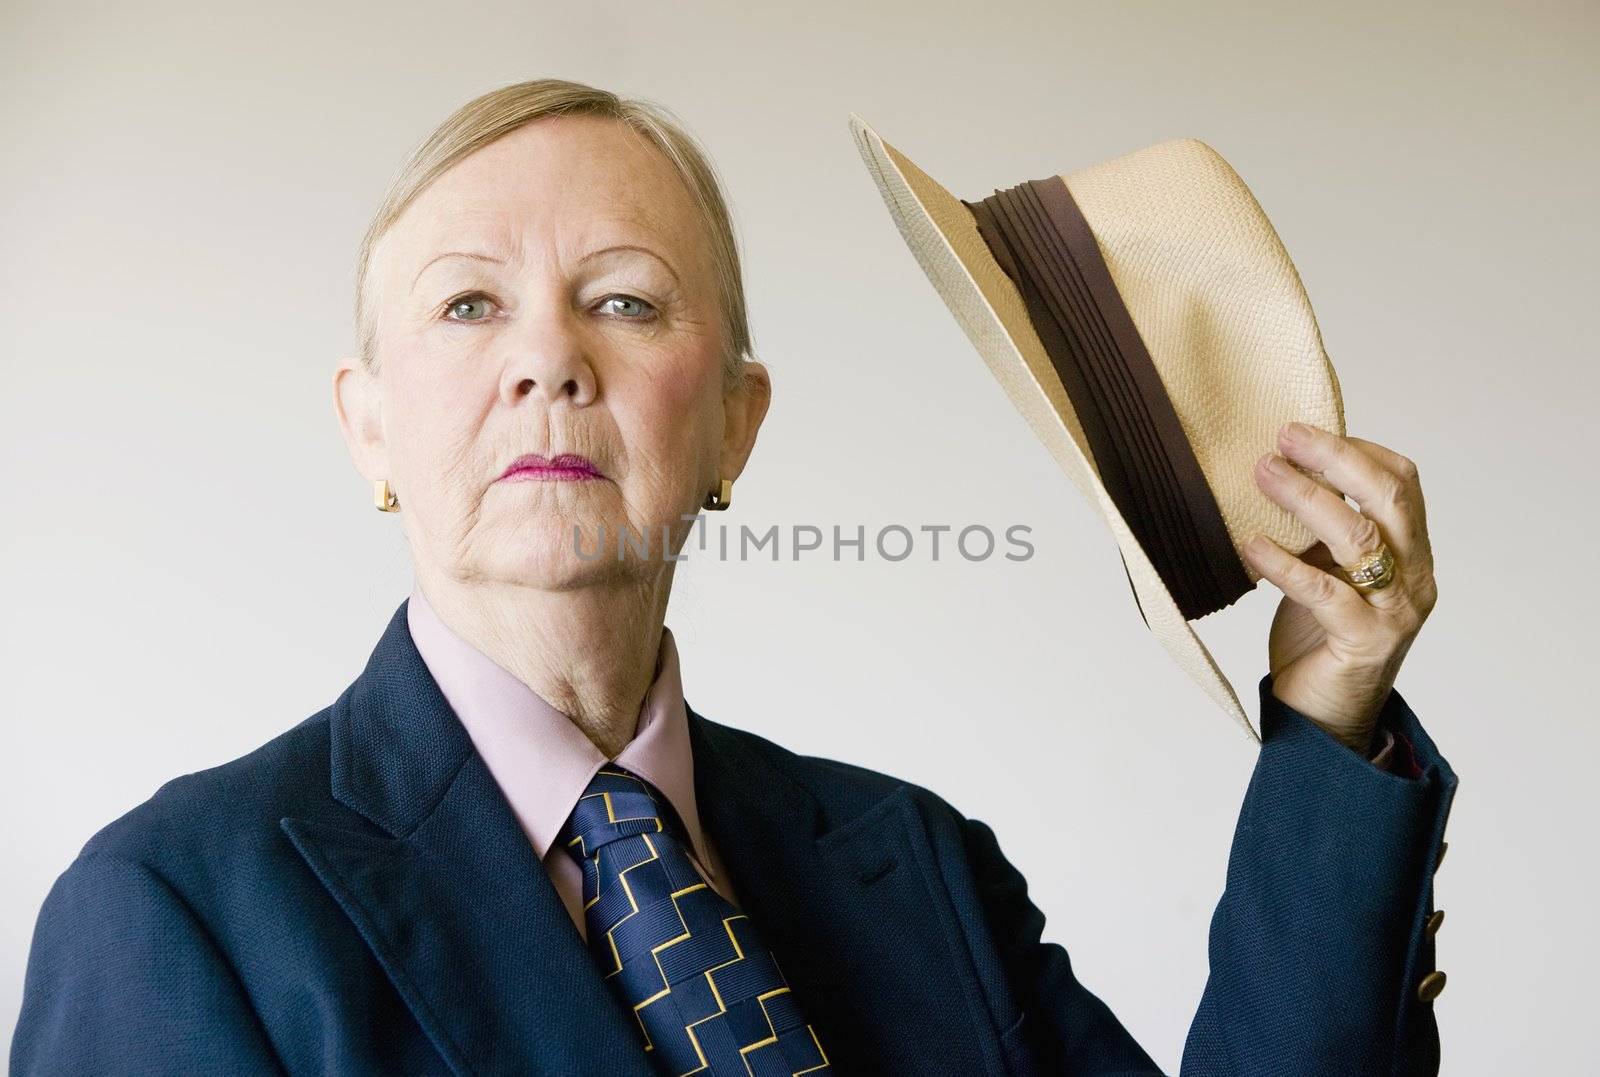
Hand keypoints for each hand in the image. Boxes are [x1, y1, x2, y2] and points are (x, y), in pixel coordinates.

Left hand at [1240, 422, 1438, 751]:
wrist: (1325, 719)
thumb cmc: (1319, 640)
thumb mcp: (1324, 572)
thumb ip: (1319, 532)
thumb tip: (1281, 471)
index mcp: (1411, 554)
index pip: (1401, 483)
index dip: (1355, 450)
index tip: (1301, 431)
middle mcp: (1414, 579)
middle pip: (1389, 499)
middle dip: (1335, 460)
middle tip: (1284, 437)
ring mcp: (1395, 612)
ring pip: (1360, 539)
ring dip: (1306, 499)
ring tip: (1262, 474)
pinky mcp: (1365, 643)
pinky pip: (1325, 592)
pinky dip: (1284, 563)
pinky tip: (1249, 544)